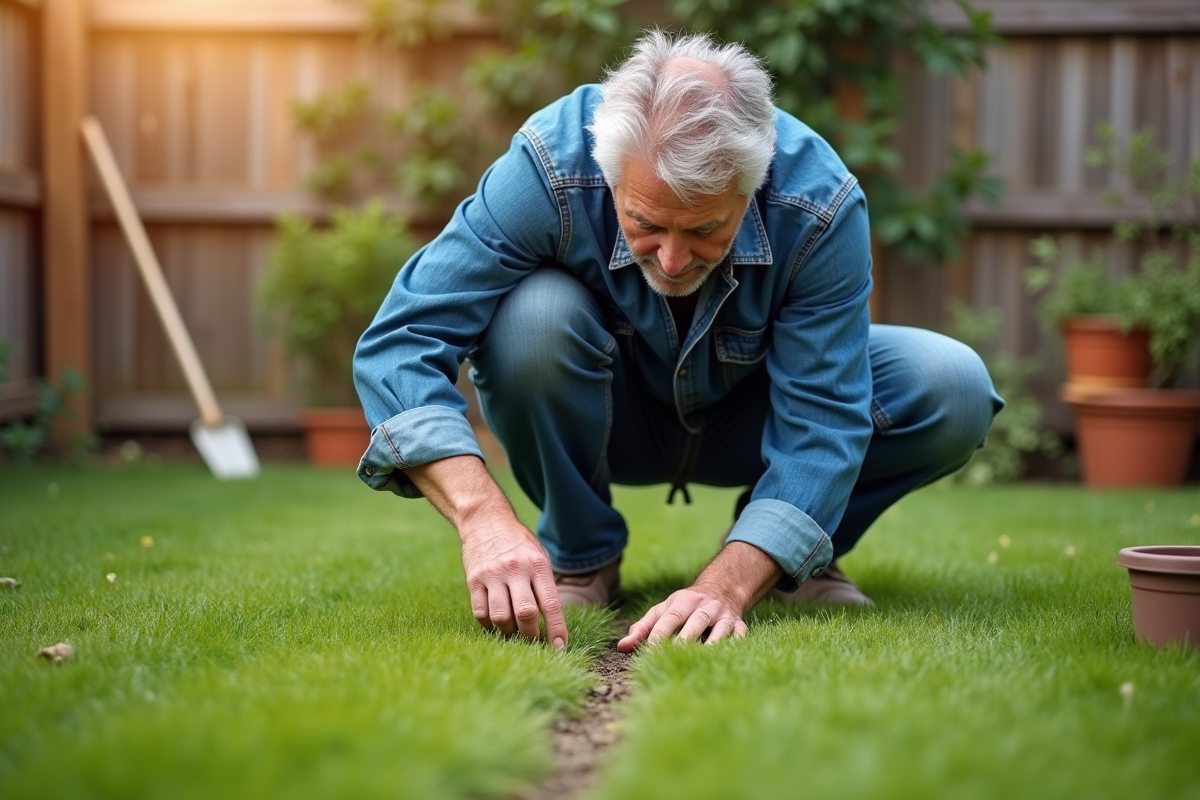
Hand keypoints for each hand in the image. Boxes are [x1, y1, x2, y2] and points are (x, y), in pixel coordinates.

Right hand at [460, 517, 567, 647]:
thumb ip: (544, 585)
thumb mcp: (538, 557)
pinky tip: (495, 624)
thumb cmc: (519, 544)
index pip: (551, 603)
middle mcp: (515, 570)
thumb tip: (552, 623)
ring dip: (509, 632)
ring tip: (513, 632)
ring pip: (501, 617)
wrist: (486, 520)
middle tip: (534, 642)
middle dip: (532, 636)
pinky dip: (489, 625)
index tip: (560, 648)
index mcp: (537, 565)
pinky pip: (480, 613)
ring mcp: (493, 575)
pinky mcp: (473, 580)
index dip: (556, 629)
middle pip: (526, 613)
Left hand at [616, 540, 780, 651]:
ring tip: (700, 661)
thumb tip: (622, 647)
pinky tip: (723, 662)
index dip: (660, 633)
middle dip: (685, 639)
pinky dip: (733, 648)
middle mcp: (706, 606)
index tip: (649, 651)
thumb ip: (643, 628)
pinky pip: (740, 637)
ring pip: (720, 630)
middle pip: (696, 622)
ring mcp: (725, 616)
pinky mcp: (740, 626)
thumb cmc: (685, 606)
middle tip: (672, 657)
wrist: (723, 589)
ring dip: (712, 645)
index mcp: (684, 601)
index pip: (670, 617)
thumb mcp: (664, 610)